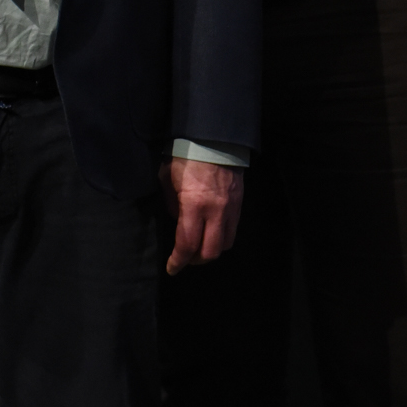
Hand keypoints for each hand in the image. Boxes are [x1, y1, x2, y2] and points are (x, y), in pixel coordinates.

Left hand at [160, 158, 242, 274]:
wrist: (215, 138)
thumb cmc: (186, 155)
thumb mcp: (167, 177)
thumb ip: (172, 204)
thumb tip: (177, 221)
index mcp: (193, 205)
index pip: (187, 244)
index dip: (178, 261)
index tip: (172, 268)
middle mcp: (215, 212)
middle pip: (210, 252)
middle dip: (196, 260)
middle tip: (185, 258)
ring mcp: (230, 209)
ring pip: (225, 244)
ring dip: (211, 250)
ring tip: (199, 246)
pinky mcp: (239, 204)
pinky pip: (233, 230)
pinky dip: (222, 237)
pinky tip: (212, 232)